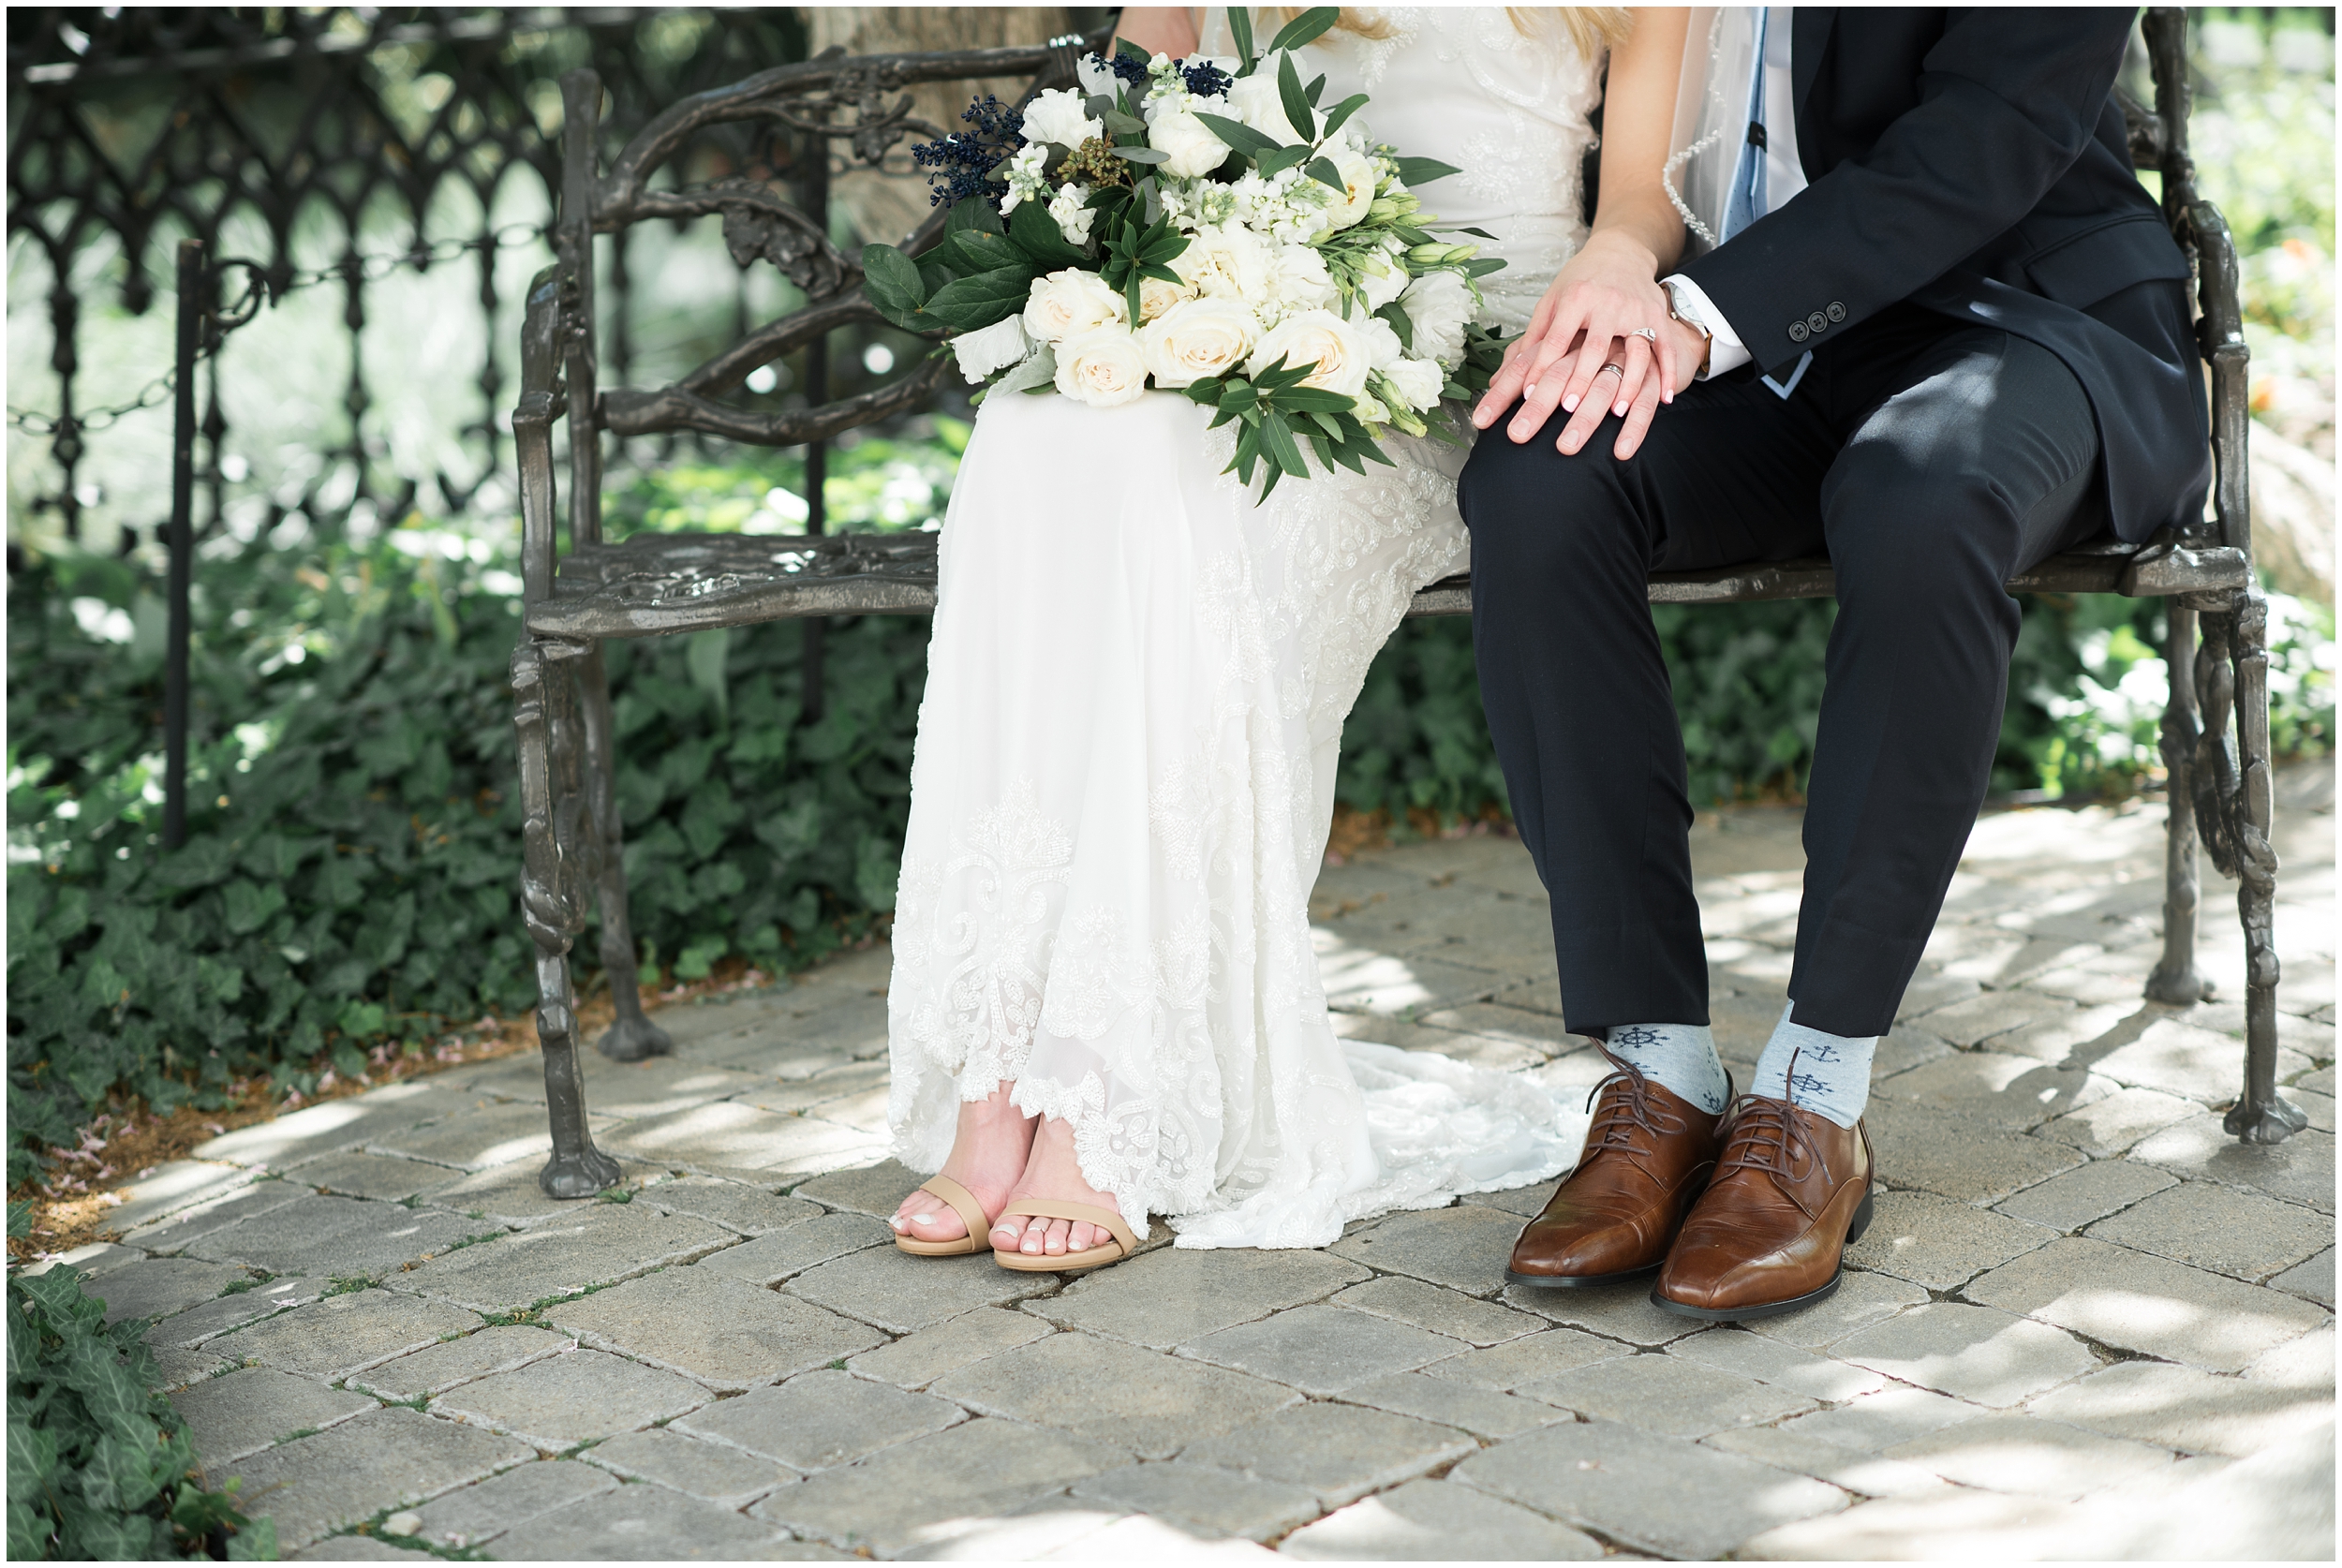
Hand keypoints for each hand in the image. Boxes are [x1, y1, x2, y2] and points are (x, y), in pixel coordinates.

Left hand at [1471, 230, 1676, 446]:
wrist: (1621, 251)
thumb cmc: (1579, 282)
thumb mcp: (1552, 301)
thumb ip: (1533, 337)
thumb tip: (1503, 376)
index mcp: (1575, 298)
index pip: (1556, 338)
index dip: (1543, 366)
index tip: (1531, 393)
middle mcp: (1606, 303)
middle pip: (1594, 346)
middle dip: (1582, 377)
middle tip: (1570, 408)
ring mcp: (1635, 310)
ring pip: (1634, 349)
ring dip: (1627, 381)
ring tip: (1617, 411)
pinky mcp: (1657, 316)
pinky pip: (1665, 347)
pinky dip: (1667, 372)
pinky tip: (1664, 398)